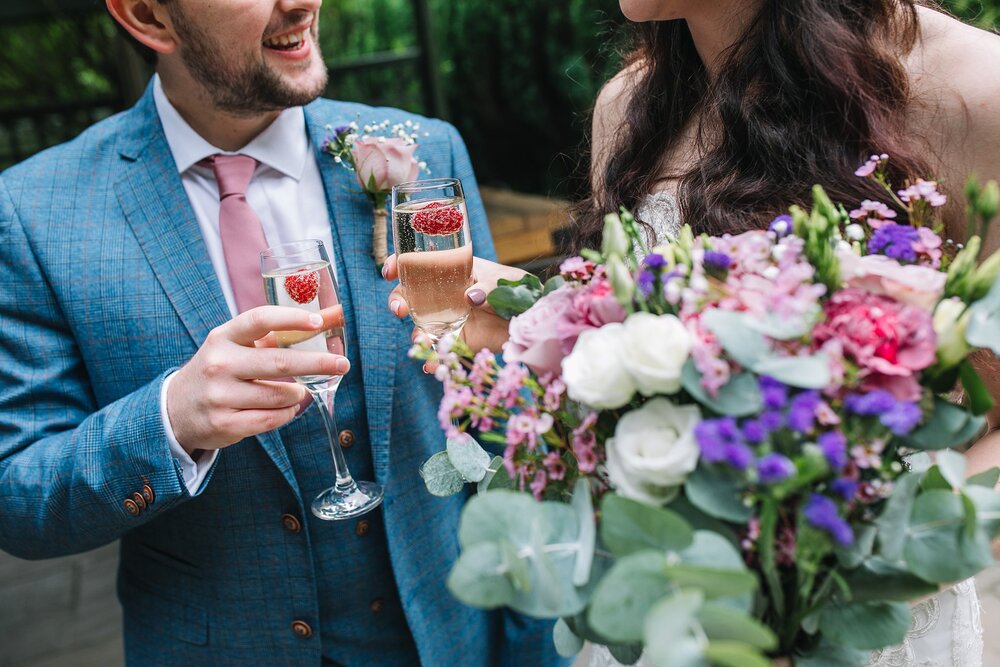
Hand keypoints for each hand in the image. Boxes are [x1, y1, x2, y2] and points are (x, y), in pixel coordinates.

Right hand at [167, 306, 349, 453]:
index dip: (292, 319)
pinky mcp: (225, 424)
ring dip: (297, 394)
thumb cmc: (221, 370)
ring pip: (280, 395)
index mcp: (224, 337)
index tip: (319, 321)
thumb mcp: (238, 346)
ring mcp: (220, 395)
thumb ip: (280, 333)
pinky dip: (287, 413)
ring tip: (297, 390)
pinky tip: (286, 408)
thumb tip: (332, 316)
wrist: (176, 409)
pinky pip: (272, 419)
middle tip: (342, 365)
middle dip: (317, 363)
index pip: (260, 320)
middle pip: (279, 361)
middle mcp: (220, 364)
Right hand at [382, 254, 524, 354]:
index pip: (418, 264)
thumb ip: (487, 285)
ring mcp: (448, 320)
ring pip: (420, 327)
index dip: (399, 265)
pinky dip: (433, 361)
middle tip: (399, 309)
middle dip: (397, 301)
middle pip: (409, 296)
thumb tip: (470, 296)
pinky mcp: (457, 342)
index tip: (390, 271)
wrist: (532, 319)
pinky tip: (432, 366)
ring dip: (415, 335)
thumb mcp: (505, 281)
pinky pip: (439, 352)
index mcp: (451, 271)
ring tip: (422, 342)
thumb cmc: (517, 290)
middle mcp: (443, 295)